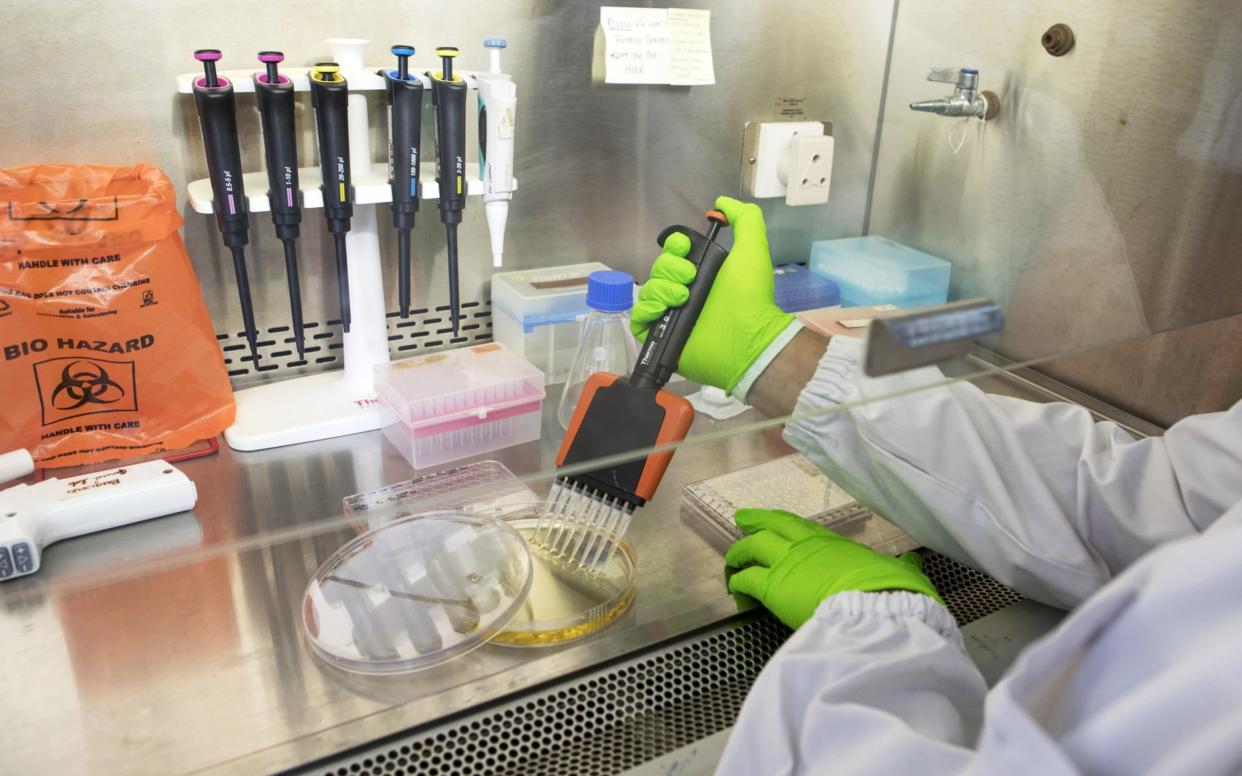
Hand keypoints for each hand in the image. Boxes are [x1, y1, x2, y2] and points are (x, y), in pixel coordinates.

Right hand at [630, 196, 794, 393]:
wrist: (747, 336)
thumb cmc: (750, 296)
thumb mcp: (753, 248)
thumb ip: (744, 219)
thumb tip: (723, 202)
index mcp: (702, 272)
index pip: (673, 252)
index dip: (674, 246)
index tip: (685, 249)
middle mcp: (685, 291)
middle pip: (657, 269)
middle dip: (670, 269)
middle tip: (690, 280)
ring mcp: (672, 314)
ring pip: (648, 291)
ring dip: (662, 290)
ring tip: (683, 299)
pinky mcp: (661, 335)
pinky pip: (639, 318)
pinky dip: (647, 311)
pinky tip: (664, 311)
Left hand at [726, 508, 942, 629]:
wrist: (875, 608)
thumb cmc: (890, 590)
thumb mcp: (898, 572)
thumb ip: (901, 568)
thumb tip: (913, 563)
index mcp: (831, 543)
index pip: (798, 526)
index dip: (780, 521)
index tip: (769, 518)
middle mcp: (804, 547)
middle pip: (771, 528)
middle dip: (754, 523)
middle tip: (741, 520)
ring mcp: (786, 565)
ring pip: (752, 549)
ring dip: (740, 553)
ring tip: (733, 559)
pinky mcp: (773, 588)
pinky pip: (747, 580)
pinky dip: (738, 582)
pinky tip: (735, 587)